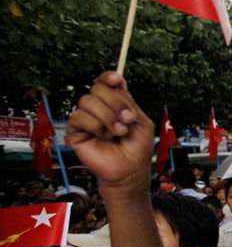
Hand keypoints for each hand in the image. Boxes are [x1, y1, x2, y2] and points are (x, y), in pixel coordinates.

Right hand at [66, 72, 153, 190]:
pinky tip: (105, 137)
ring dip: (108, 117)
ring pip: (87, 101)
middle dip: (115, 102)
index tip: (116, 79)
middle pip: (97, 88)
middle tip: (127, 119)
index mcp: (114, 103)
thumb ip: (129, 102)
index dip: (108, 77)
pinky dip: (96, 126)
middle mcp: (99, 108)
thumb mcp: (141, 121)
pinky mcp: (76, 131)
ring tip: (119, 133)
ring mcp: (86, 118)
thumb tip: (117, 84)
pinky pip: (79, 117)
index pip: (105, 82)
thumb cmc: (137, 148)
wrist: (130, 170)